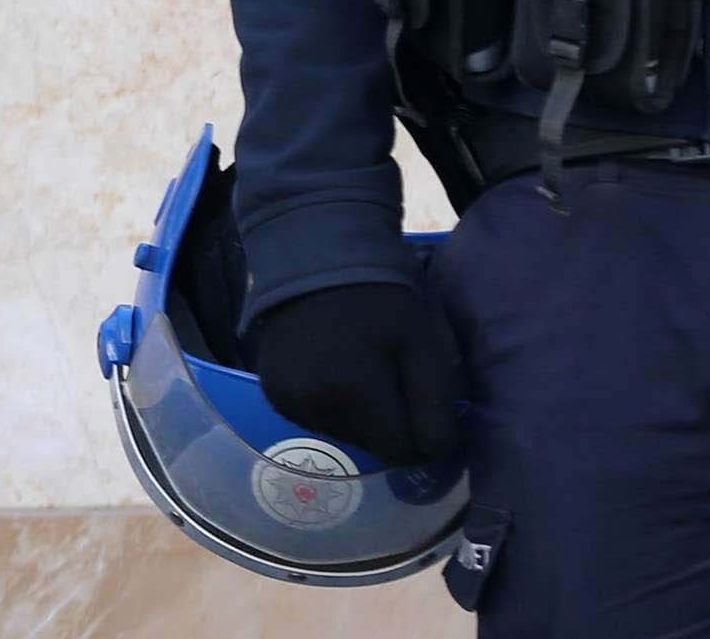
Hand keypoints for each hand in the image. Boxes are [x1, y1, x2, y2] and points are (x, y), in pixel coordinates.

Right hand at [240, 280, 464, 468]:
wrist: (316, 256)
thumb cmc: (382, 296)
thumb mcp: (423, 343)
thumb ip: (435, 406)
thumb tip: (436, 454)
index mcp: (353, 392)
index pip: (402, 451)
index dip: (424, 435)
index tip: (427, 403)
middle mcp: (313, 406)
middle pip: (372, 447)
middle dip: (391, 423)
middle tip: (394, 377)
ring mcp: (288, 402)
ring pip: (345, 437)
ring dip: (362, 418)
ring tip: (363, 370)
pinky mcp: (273, 395)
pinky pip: (317, 422)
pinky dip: (333, 406)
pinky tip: (336, 370)